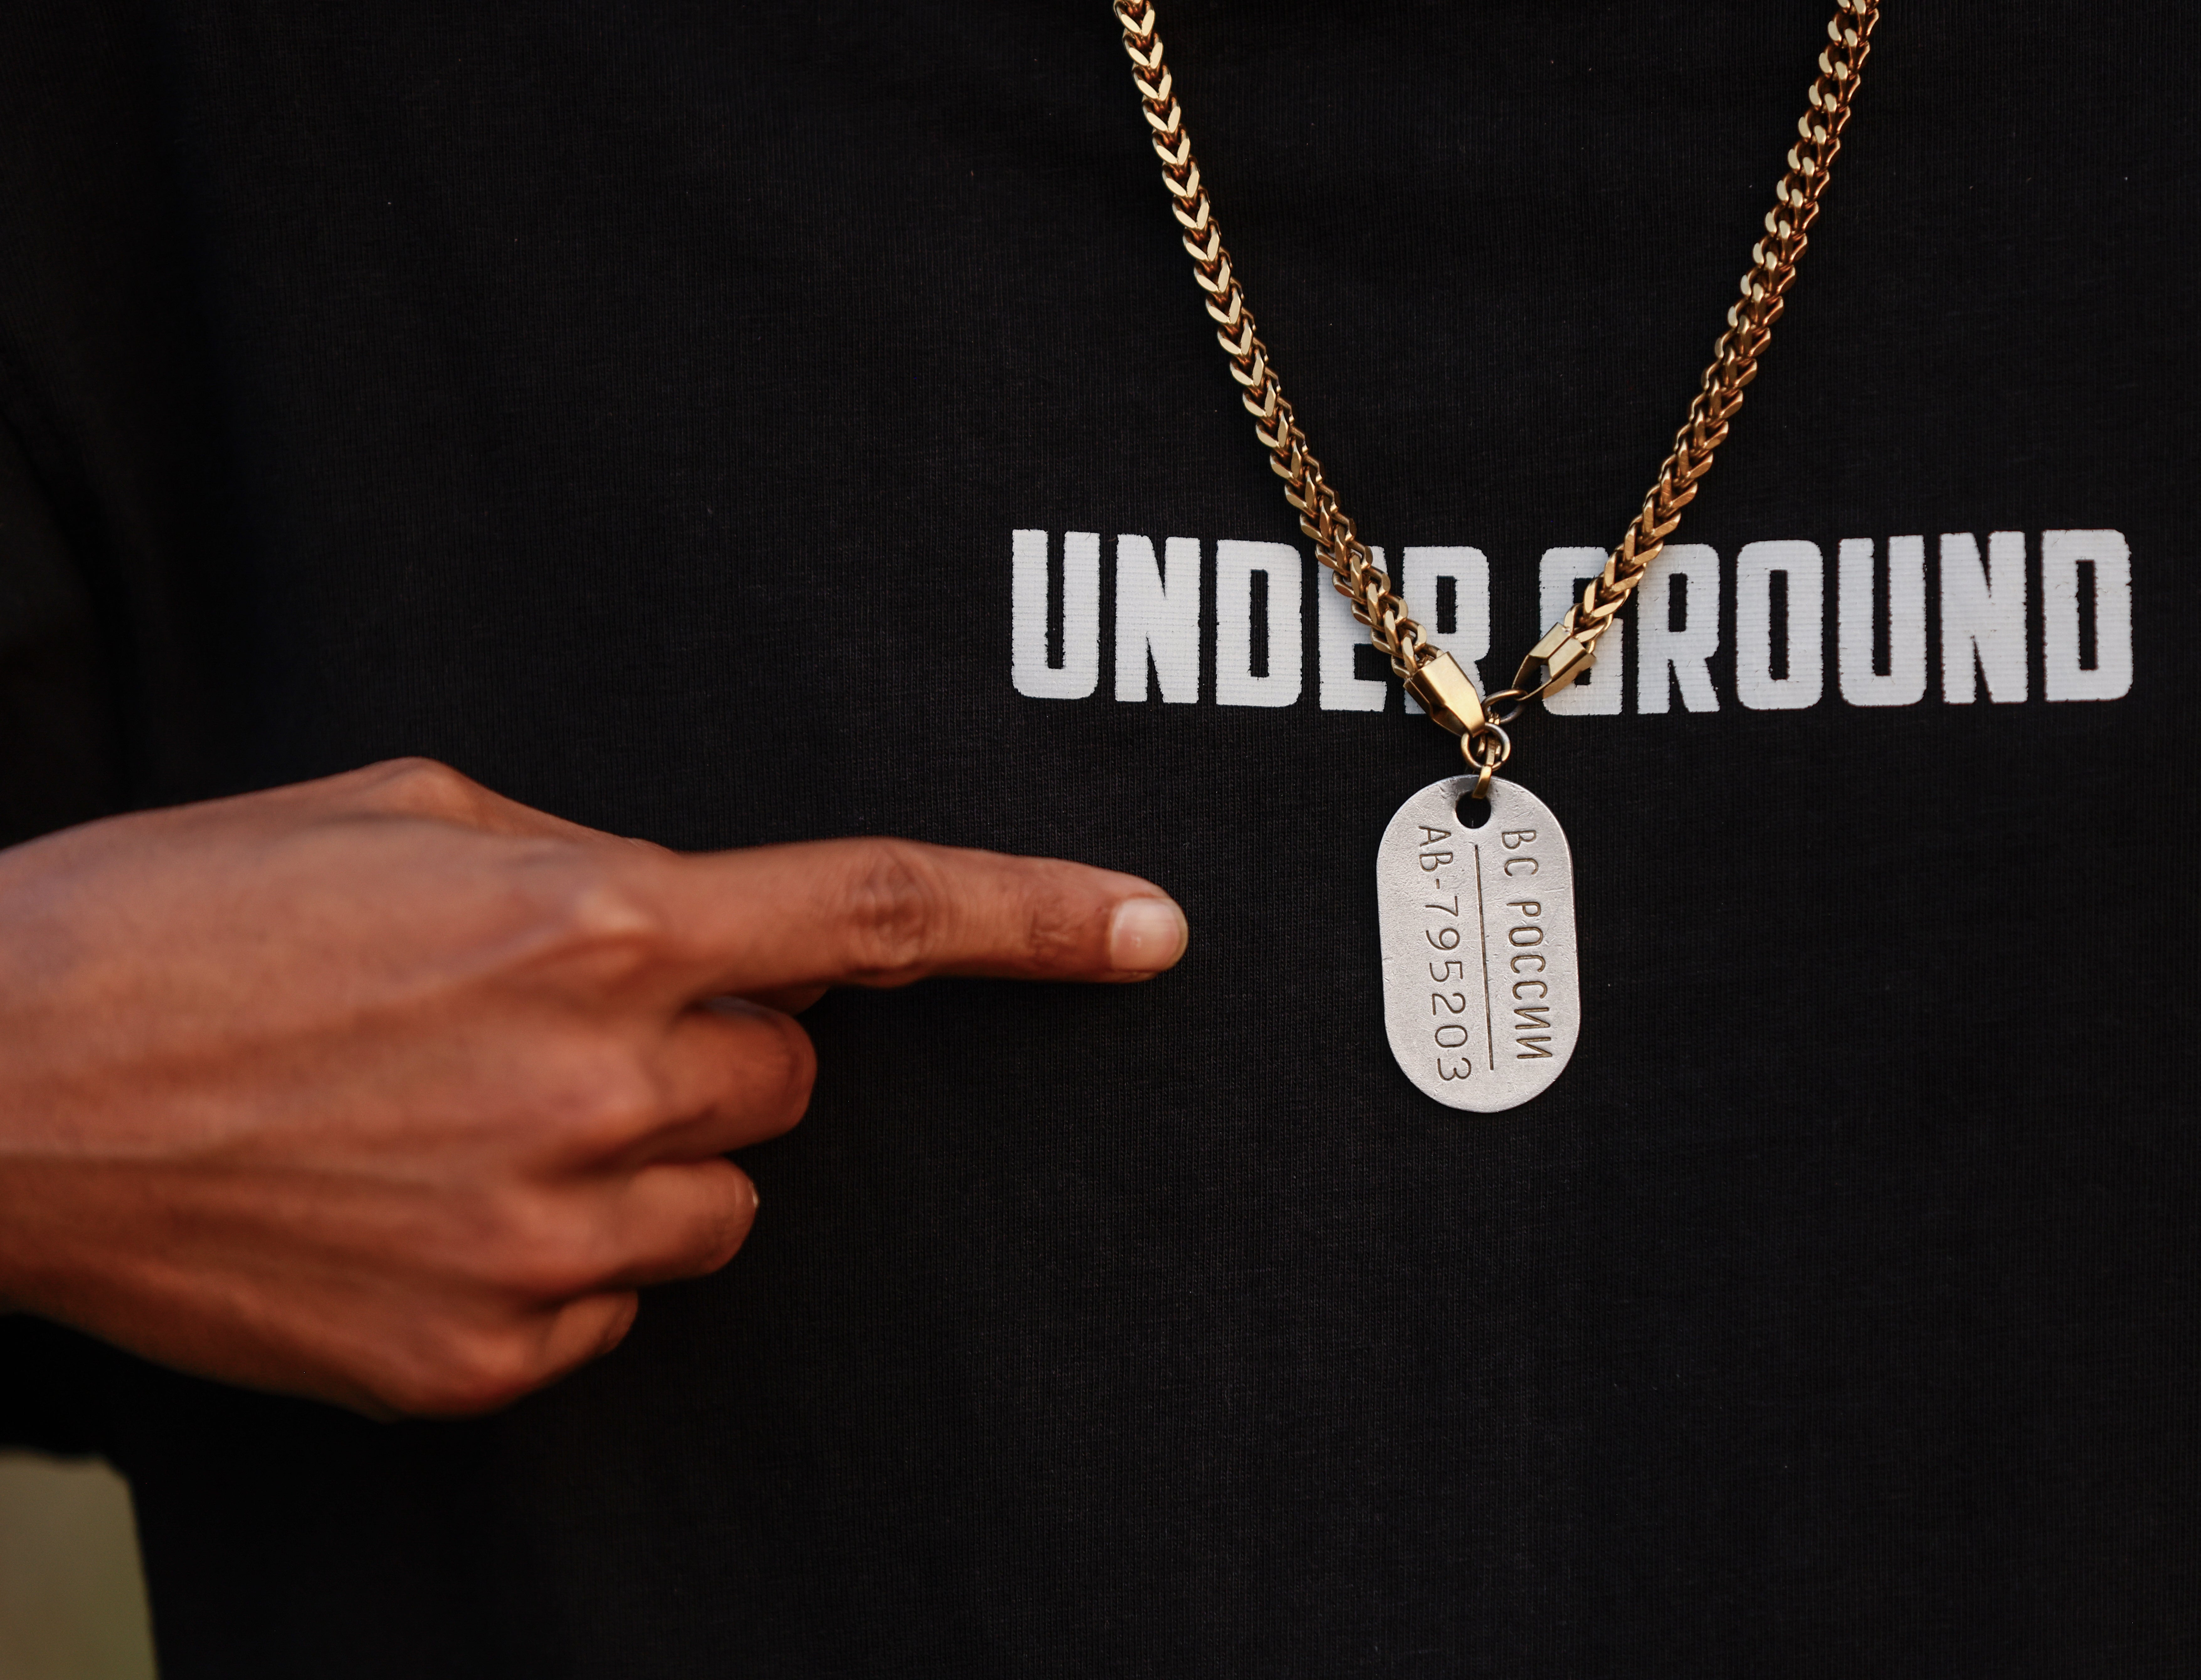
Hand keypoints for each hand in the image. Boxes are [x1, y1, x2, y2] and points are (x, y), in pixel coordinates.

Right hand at [0, 759, 1184, 1417]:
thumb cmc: (190, 917)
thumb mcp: (407, 820)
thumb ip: (589, 870)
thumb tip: (690, 927)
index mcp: (595, 924)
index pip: (876, 916)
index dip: (1036, 915)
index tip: (1152, 928)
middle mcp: (597, 1084)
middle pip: (786, 1085)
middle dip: (713, 1052)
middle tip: (556, 1029)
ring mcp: (540, 1237)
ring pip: (716, 1207)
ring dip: (641, 1161)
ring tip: (471, 1121)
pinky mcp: (479, 1353)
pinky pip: (608, 1306)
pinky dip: (551, 1260)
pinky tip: (420, 1208)